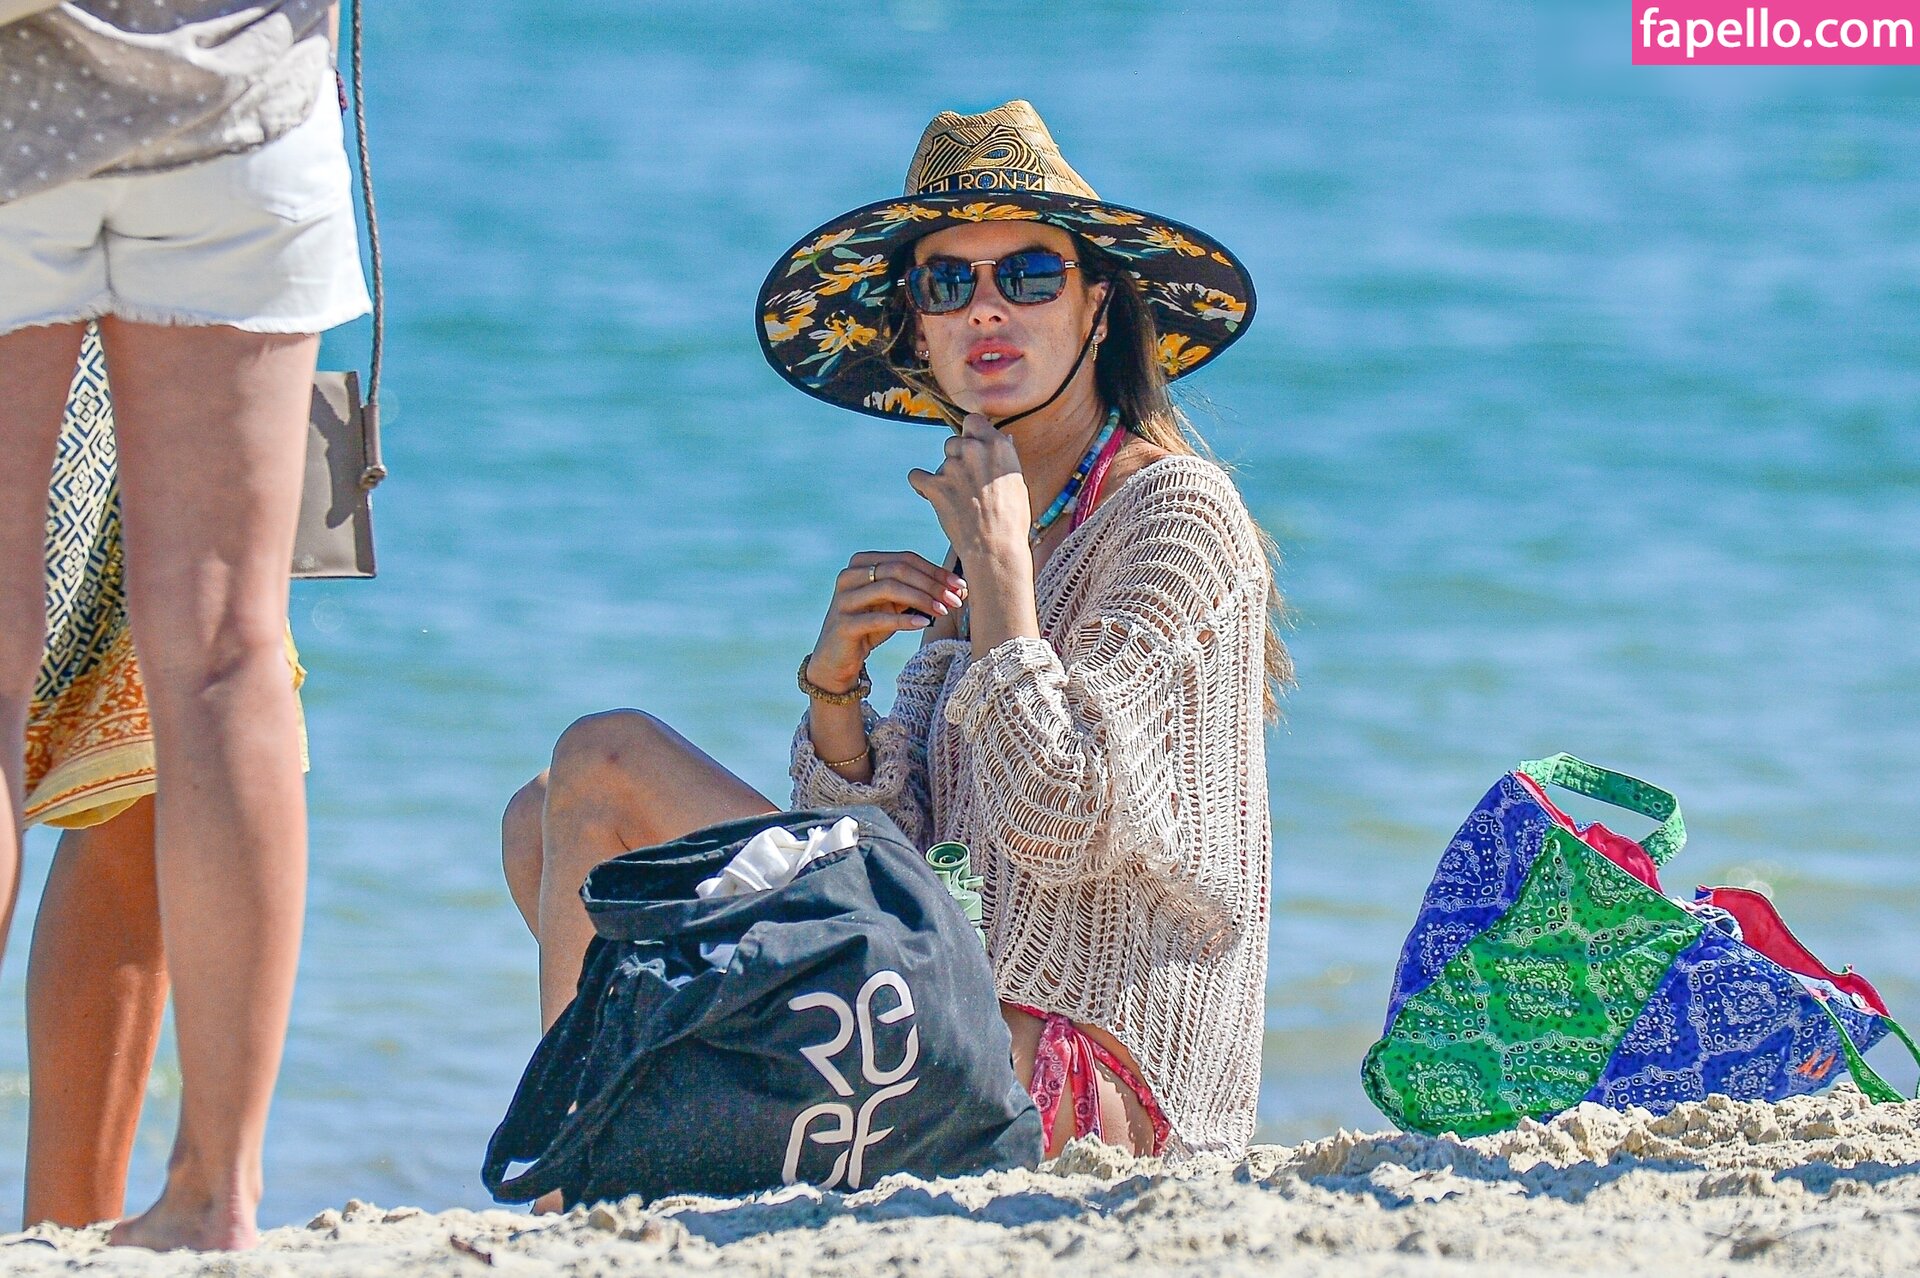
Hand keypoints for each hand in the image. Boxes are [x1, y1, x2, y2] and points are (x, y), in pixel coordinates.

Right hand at [808, 551, 967, 689]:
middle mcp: (849, 576)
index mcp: (861, 563)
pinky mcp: (843, 624)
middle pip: (898, 570)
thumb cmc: (871, 626)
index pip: (905, 559)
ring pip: (888, 589)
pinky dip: (904, 620)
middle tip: (956, 599)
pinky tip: (923, 623)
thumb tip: (958, 589)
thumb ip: (917, 591)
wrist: (837, 658)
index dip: (934, 571)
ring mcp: (843, 599)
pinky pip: (878, 618)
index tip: (960, 585)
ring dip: (921, 599)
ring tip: (943, 611)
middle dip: (931, 584)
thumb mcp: (894, 604)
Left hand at [906, 414, 1030, 563]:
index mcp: (997, 446)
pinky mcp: (935, 486)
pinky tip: (931, 496)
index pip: (974, 421)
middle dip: (958, 458)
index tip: (972, 448)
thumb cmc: (1012, 519)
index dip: (971, 434)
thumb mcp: (1017, 482)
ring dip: (945, 476)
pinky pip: (917, 476)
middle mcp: (974, 450)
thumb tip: (1002, 438)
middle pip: (954, 441)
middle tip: (967, 483)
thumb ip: (1004, 457)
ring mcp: (953, 467)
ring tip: (958, 499)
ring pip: (941, 462)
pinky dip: (922, 486)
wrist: (996, 548)